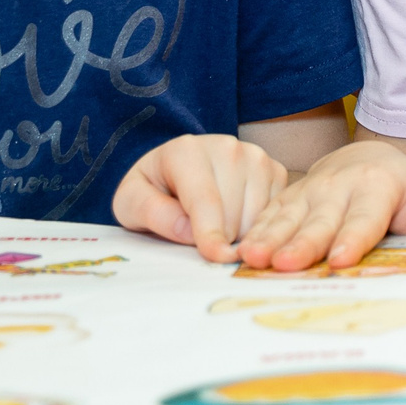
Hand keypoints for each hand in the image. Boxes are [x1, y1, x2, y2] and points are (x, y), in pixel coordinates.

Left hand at [111, 133, 286, 260]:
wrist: (174, 168)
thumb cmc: (152, 188)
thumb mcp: (131, 202)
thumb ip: (153, 213)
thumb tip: (189, 232)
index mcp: (186, 151)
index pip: (204, 200)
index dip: (210, 234)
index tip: (218, 258)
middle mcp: (227, 147)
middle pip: (233, 213)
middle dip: (219, 237)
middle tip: (199, 234)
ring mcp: (255, 156)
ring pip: (257, 216)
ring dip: (239, 234)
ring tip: (217, 226)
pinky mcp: (275, 169)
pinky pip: (274, 213)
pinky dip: (258, 227)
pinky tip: (238, 221)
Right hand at [237, 141, 405, 271]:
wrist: (366, 157)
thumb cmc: (399, 185)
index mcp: (375, 186)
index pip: (364, 217)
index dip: (352, 238)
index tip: (341, 259)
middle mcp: (337, 187)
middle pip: (319, 221)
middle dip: (302, 243)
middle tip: (286, 264)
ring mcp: (308, 192)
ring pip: (287, 217)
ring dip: (269, 238)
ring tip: (253, 258)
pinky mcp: (288, 198)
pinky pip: (268, 216)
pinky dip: (252, 233)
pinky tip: (237, 253)